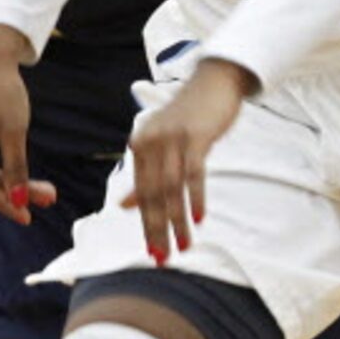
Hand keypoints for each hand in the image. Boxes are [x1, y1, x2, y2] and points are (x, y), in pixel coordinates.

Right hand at [0, 30, 56, 223]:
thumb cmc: (4, 92)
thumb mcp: (15, 132)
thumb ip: (16, 169)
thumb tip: (20, 200)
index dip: (6, 204)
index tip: (28, 218)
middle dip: (18, 193)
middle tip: (48, 200)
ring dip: (15, 183)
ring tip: (47, 192)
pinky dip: (6, 170)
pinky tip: (27, 179)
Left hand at [121, 60, 254, 263]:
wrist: (215, 80)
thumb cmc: (190, 114)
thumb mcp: (162, 142)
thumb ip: (145, 173)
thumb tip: (124, 206)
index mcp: (140, 146)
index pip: (142, 193)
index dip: (146, 224)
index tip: (153, 251)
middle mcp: (150, 142)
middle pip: (153, 195)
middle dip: (158, 229)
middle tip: (163, 257)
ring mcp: (172, 138)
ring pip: (172, 189)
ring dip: (177, 221)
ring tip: (184, 245)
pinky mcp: (194, 136)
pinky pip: (193, 173)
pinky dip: (195, 197)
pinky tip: (198, 218)